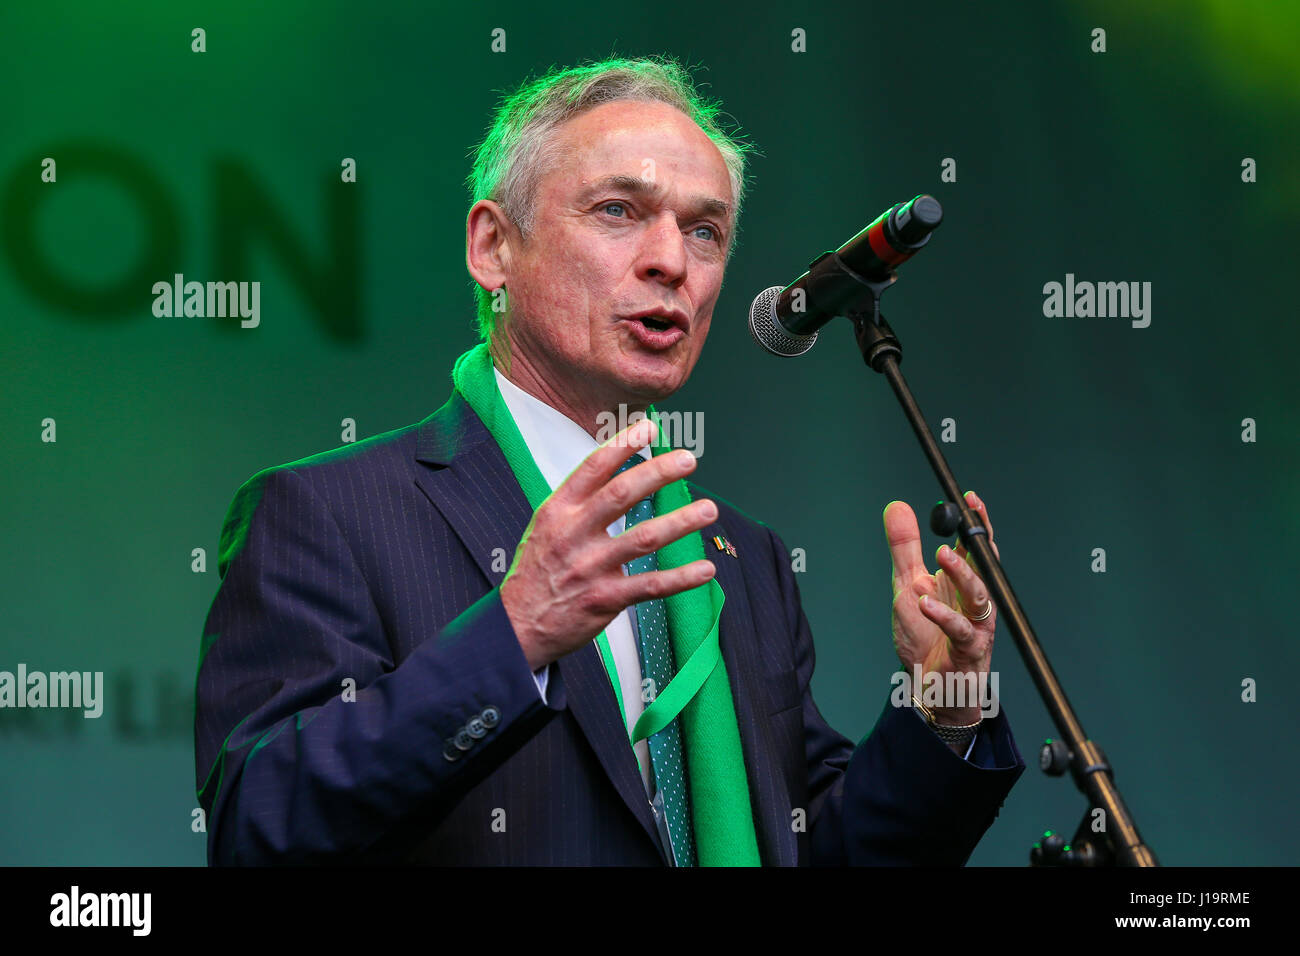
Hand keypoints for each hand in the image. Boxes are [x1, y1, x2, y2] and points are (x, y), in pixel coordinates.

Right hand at [500, 416, 717, 670]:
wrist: (516, 625)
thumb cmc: (538, 571)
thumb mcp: (547, 527)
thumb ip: (580, 502)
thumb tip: (619, 470)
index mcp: (559, 511)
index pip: (593, 468)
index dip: (623, 446)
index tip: (650, 428)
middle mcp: (573, 534)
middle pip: (621, 494)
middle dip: (658, 472)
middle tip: (688, 459)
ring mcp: (590, 567)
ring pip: (644, 538)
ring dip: (681, 522)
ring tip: (709, 509)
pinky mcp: (605, 599)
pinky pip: (651, 585)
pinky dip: (682, 577)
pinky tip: (705, 569)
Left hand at [883, 491, 999, 726]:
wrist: (928, 685)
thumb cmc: (924, 635)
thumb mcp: (906, 584)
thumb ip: (904, 548)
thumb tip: (897, 506)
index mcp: (961, 581)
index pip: (975, 545)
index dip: (976, 522)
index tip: (969, 498)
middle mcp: (975, 599)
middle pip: (985, 565)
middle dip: (976, 543)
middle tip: (957, 524)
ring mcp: (976, 624)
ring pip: (979, 594)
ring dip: (962, 574)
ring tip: (941, 555)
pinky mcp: (970, 649)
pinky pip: (961, 629)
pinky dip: (943, 615)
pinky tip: (924, 602)